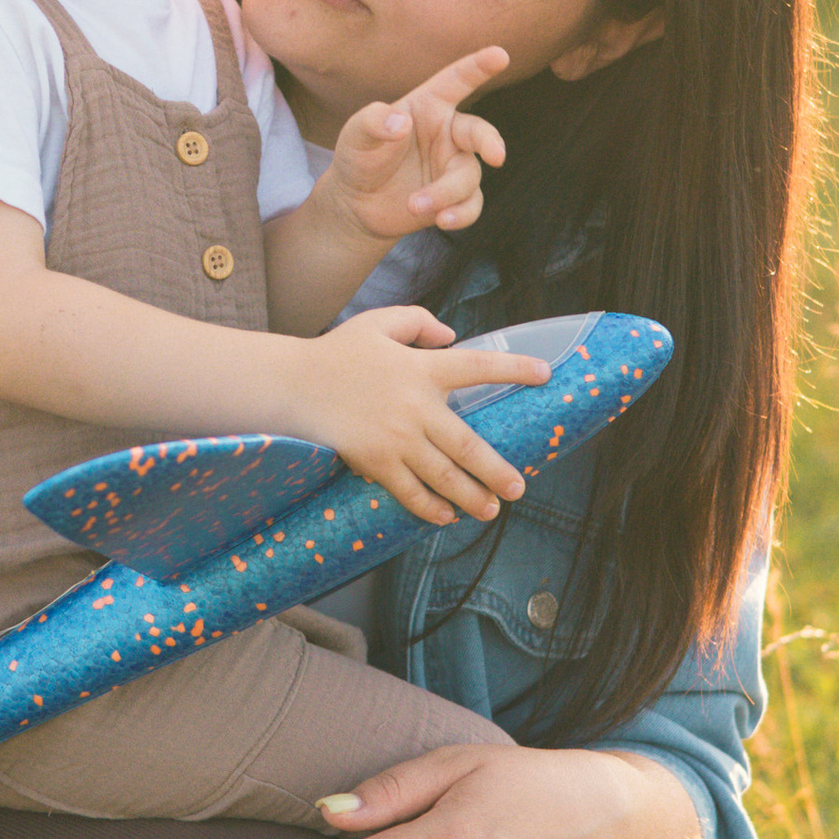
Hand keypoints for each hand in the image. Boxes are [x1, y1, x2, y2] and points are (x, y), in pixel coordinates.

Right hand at [288, 310, 547, 524]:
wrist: (293, 385)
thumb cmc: (336, 353)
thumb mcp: (379, 322)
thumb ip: (419, 322)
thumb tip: (452, 336)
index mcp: (423, 368)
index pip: (480, 366)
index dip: (516, 369)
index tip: (545, 375)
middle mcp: (417, 407)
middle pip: (470, 446)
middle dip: (499, 472)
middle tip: (519, 488)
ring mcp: (398, 439)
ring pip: (446, 477)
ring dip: (473, 497)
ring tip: (490, 510)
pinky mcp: (377, 462)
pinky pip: (411, 492)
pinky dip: (431, 508)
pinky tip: (445, 515)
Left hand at [326, 47, 508, 241]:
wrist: (356, 203)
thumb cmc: (360, 157)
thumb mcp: (356, 135)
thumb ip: (373, 122)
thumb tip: (400, 123)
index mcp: (428, 106)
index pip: (456, 81)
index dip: (478, 66)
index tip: (500, 54)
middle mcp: (448, 133)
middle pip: (479, 132)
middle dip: (490, 142)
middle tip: (495, 156)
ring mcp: (453, 165)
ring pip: (469, 176)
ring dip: (446, 193)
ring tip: (414, 205)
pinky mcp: (455, 197)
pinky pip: (472, 205)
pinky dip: (460, 214)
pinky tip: (441, 220)